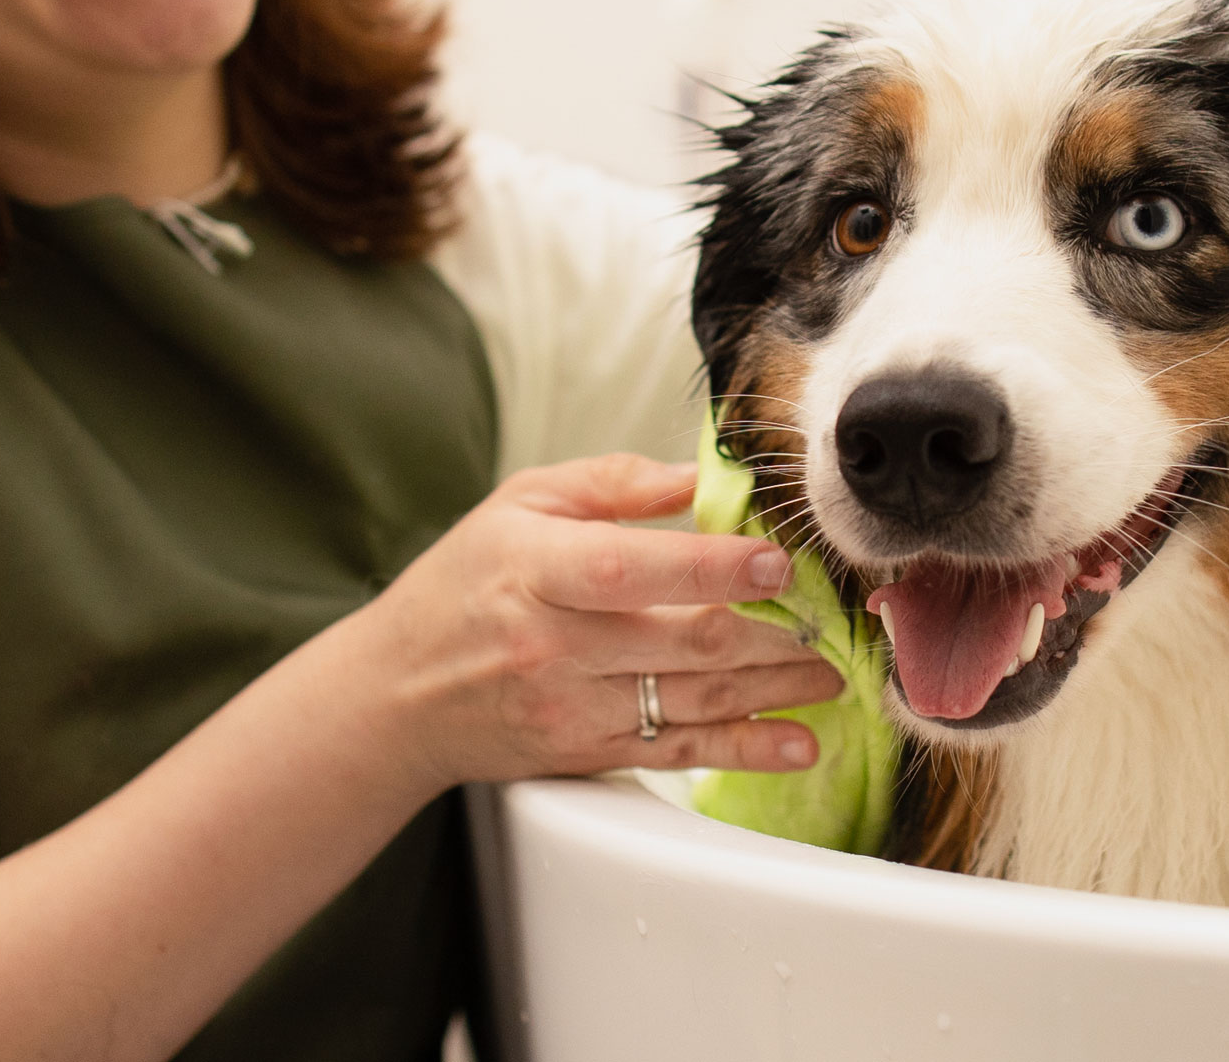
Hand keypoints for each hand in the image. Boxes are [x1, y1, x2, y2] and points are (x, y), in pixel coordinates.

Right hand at [318, 452, 842, 796]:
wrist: (396, 696)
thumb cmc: (464, 586)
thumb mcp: (521, 506)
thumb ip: (614, 484)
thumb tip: (703, 476)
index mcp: (536, 571)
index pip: (633, 569)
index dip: (715, 567)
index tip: (779, 560)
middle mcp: (555, 646)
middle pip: (685, 642)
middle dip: (774, 632)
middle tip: (830, 619)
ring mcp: (574, 707)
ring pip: (698, 700)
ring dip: (778, 688)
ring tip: (832, 673)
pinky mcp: (589, 752)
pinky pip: (683, 753)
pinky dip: (750, 749)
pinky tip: (800, 741)